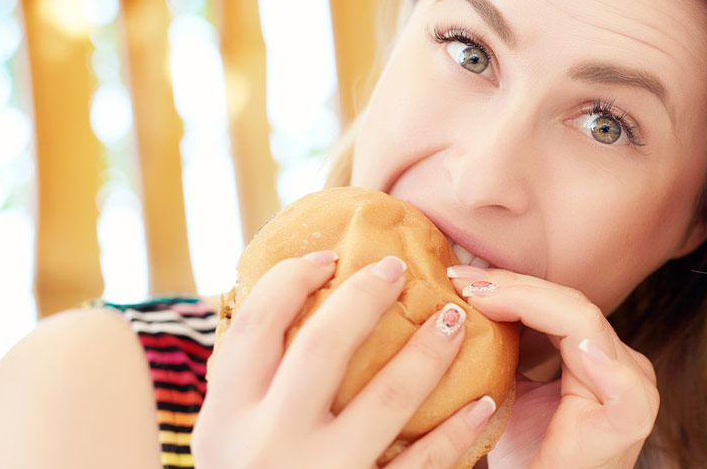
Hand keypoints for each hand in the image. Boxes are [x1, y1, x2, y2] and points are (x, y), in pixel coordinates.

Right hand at [193, 252, 498, 468]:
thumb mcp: (226, 438)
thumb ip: (245, 380)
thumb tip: (277, 294)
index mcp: (224, 416)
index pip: (254, 323)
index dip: (293, 278)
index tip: (331, 258)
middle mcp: (266, 444)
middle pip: (321, 347)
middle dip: (365, 297)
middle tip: (400, 271)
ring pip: (387, 399)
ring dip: (428, 353)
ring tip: (454, 322)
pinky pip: (422, 464)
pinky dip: (457, 432)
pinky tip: (482, 402)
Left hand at [451, 269, 659, 468]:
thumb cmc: (527, 458)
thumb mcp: (508, 393)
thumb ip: (504, 350)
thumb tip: (458, 303)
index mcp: (599, 356)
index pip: (556, 303)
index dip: (509, 285)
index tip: (458, 277)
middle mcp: (622, 365)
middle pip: (569, 305)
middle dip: (512, 286)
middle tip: (460, 277)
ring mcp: (633, 390)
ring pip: (585, 324)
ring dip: (531, 304)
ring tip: (482, 296)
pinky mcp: (629, 422)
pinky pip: (621, 385)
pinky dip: (600, 365)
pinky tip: (574, 349)